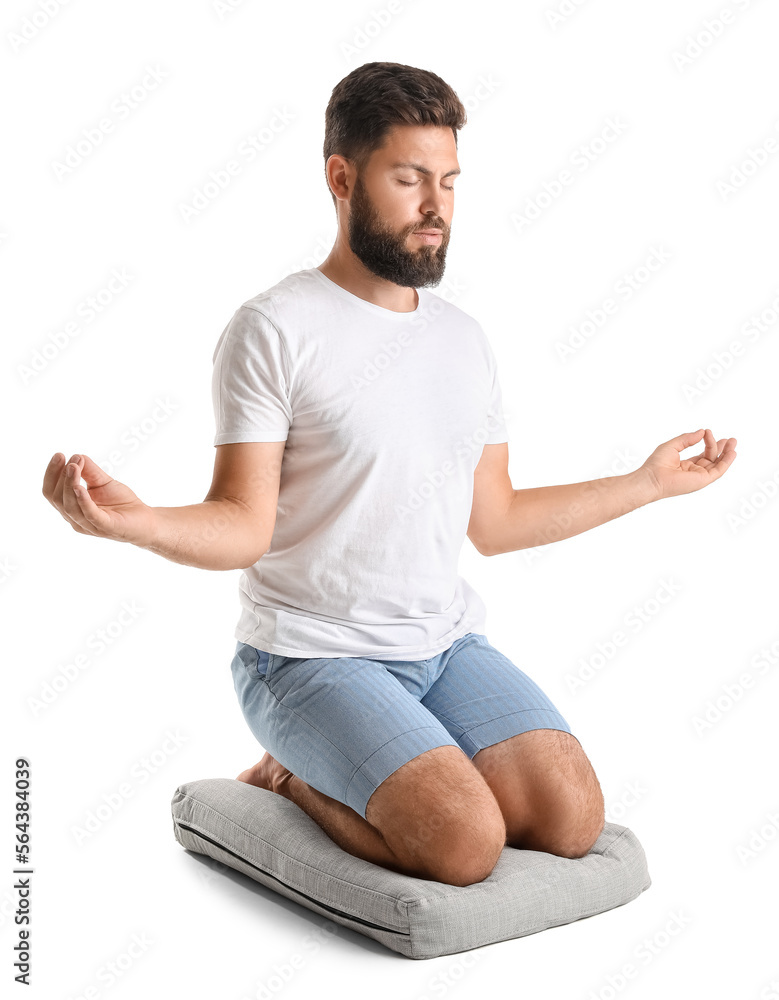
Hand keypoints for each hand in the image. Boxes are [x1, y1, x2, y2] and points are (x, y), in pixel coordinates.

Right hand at [42, 452, 156, 546]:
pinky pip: (90, 515)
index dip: (52, 474)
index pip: (52, 492)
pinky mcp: (106, 527)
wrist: (146, 519)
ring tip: (74, 467)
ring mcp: (90, 525)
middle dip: (61, 477)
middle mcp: (76, 519)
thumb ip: (89, 470)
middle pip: (58, 499)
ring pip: (70, 507)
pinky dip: (83, 500)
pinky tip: (80, 487)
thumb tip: (77, 456)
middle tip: (71, 460)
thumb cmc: (122, 502)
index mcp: (72, 508)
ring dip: (70, 484)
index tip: (59, 454)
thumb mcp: (103, 482)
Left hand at [640, 428, 736, 500]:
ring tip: (733, 442)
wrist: (652, 477)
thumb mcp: (673, 445)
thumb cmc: (657, 464)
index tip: (707, 431)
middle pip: (712, 459)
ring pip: (717, 465)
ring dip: (726, 454)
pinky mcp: (702, 480)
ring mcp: (699, 477)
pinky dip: (726, 462)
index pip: (702, 454)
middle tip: (730, 439)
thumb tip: (702, 432)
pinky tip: (732, 452)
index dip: (708, 442)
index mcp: (685, 465)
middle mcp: (693, 472)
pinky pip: (718, 471)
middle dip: (721, 449)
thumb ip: (687, 438)